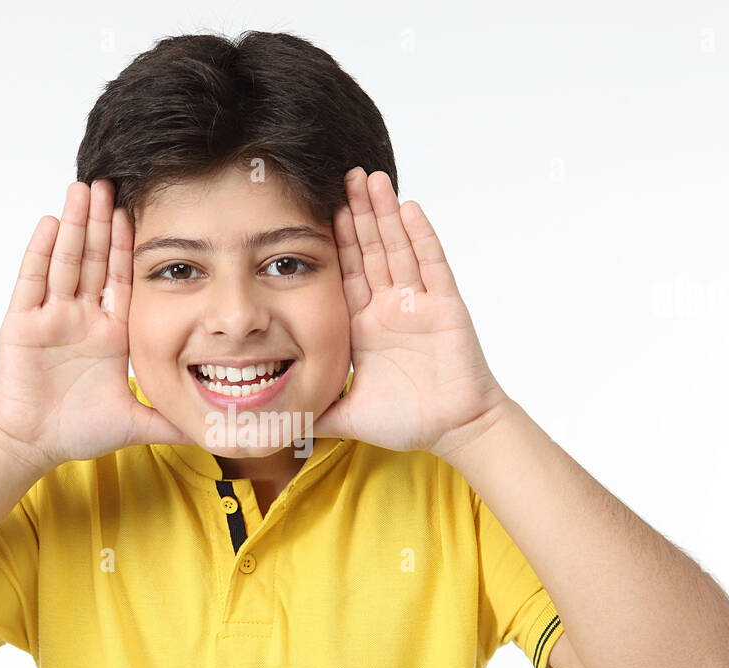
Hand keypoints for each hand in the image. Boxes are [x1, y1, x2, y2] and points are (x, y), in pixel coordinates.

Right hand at [0, 179, 188, 472]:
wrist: (33, 446)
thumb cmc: (78, 432)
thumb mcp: (138, 423)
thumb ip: (174, 421)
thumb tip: (218, 430)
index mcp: (110, 334)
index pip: (122, 280)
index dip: (127, 247)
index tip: (137, 212)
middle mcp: (81, 319)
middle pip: (93, 261)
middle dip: (102, 223)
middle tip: (110, 183)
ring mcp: (51, 318)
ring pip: (65, 262)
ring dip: (75, 225)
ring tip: (83, 188)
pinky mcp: (23, 324)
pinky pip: (32, 281)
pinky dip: (41, 252)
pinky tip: (51, 223)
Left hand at [310, 168, 512, 459]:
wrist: (454, 431)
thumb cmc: (408, 421)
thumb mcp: (346, 414)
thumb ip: (311, 413)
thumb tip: (273, 423)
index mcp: (364, 326)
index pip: (344, 274)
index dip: (334, 242)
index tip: (319, 210)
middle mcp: (390, 308)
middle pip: (370, 250)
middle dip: (357, 213)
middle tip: (343, 176)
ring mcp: (418, 303)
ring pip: (397, 248)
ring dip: (384, 213)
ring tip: (370, 178)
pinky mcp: (444, 306)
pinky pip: (430, 264)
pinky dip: (419, 235)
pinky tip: (408, 208)